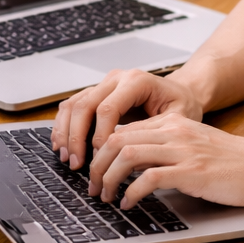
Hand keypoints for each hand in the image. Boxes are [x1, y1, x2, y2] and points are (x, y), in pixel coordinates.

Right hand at [50, 69, 205, 169]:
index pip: (107, 108)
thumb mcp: (178, 119)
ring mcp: (104, 84)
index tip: (98, 158)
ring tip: (67, 157)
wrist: (182, 91)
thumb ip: (153, 133)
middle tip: (76, 163)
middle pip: (84, 105)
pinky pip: (73, 106)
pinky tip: (62, 145)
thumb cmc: (181, 104)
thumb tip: (128, 155)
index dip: (99, 135)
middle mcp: (116, 79)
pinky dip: (64, 125)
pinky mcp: (97, 93)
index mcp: (136, 81)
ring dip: (65, 132)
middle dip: (76, 137)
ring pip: (73, 104)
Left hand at [84, 113, 243, 209]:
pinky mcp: (192, 172)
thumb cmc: (234, 162)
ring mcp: (183, 150)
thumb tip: (135, 163)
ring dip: (108, 178)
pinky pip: (149, 178)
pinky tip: (129, 204)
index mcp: (174, 122)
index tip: (95, 171)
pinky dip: (132, 193)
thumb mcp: (196, 145)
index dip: (101, 151)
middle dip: (96, 165)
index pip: (123, 129)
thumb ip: (168, 146)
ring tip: (105, 196)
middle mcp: (175, 131)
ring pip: (126, 155)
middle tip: (92, 187)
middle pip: (116, 139)